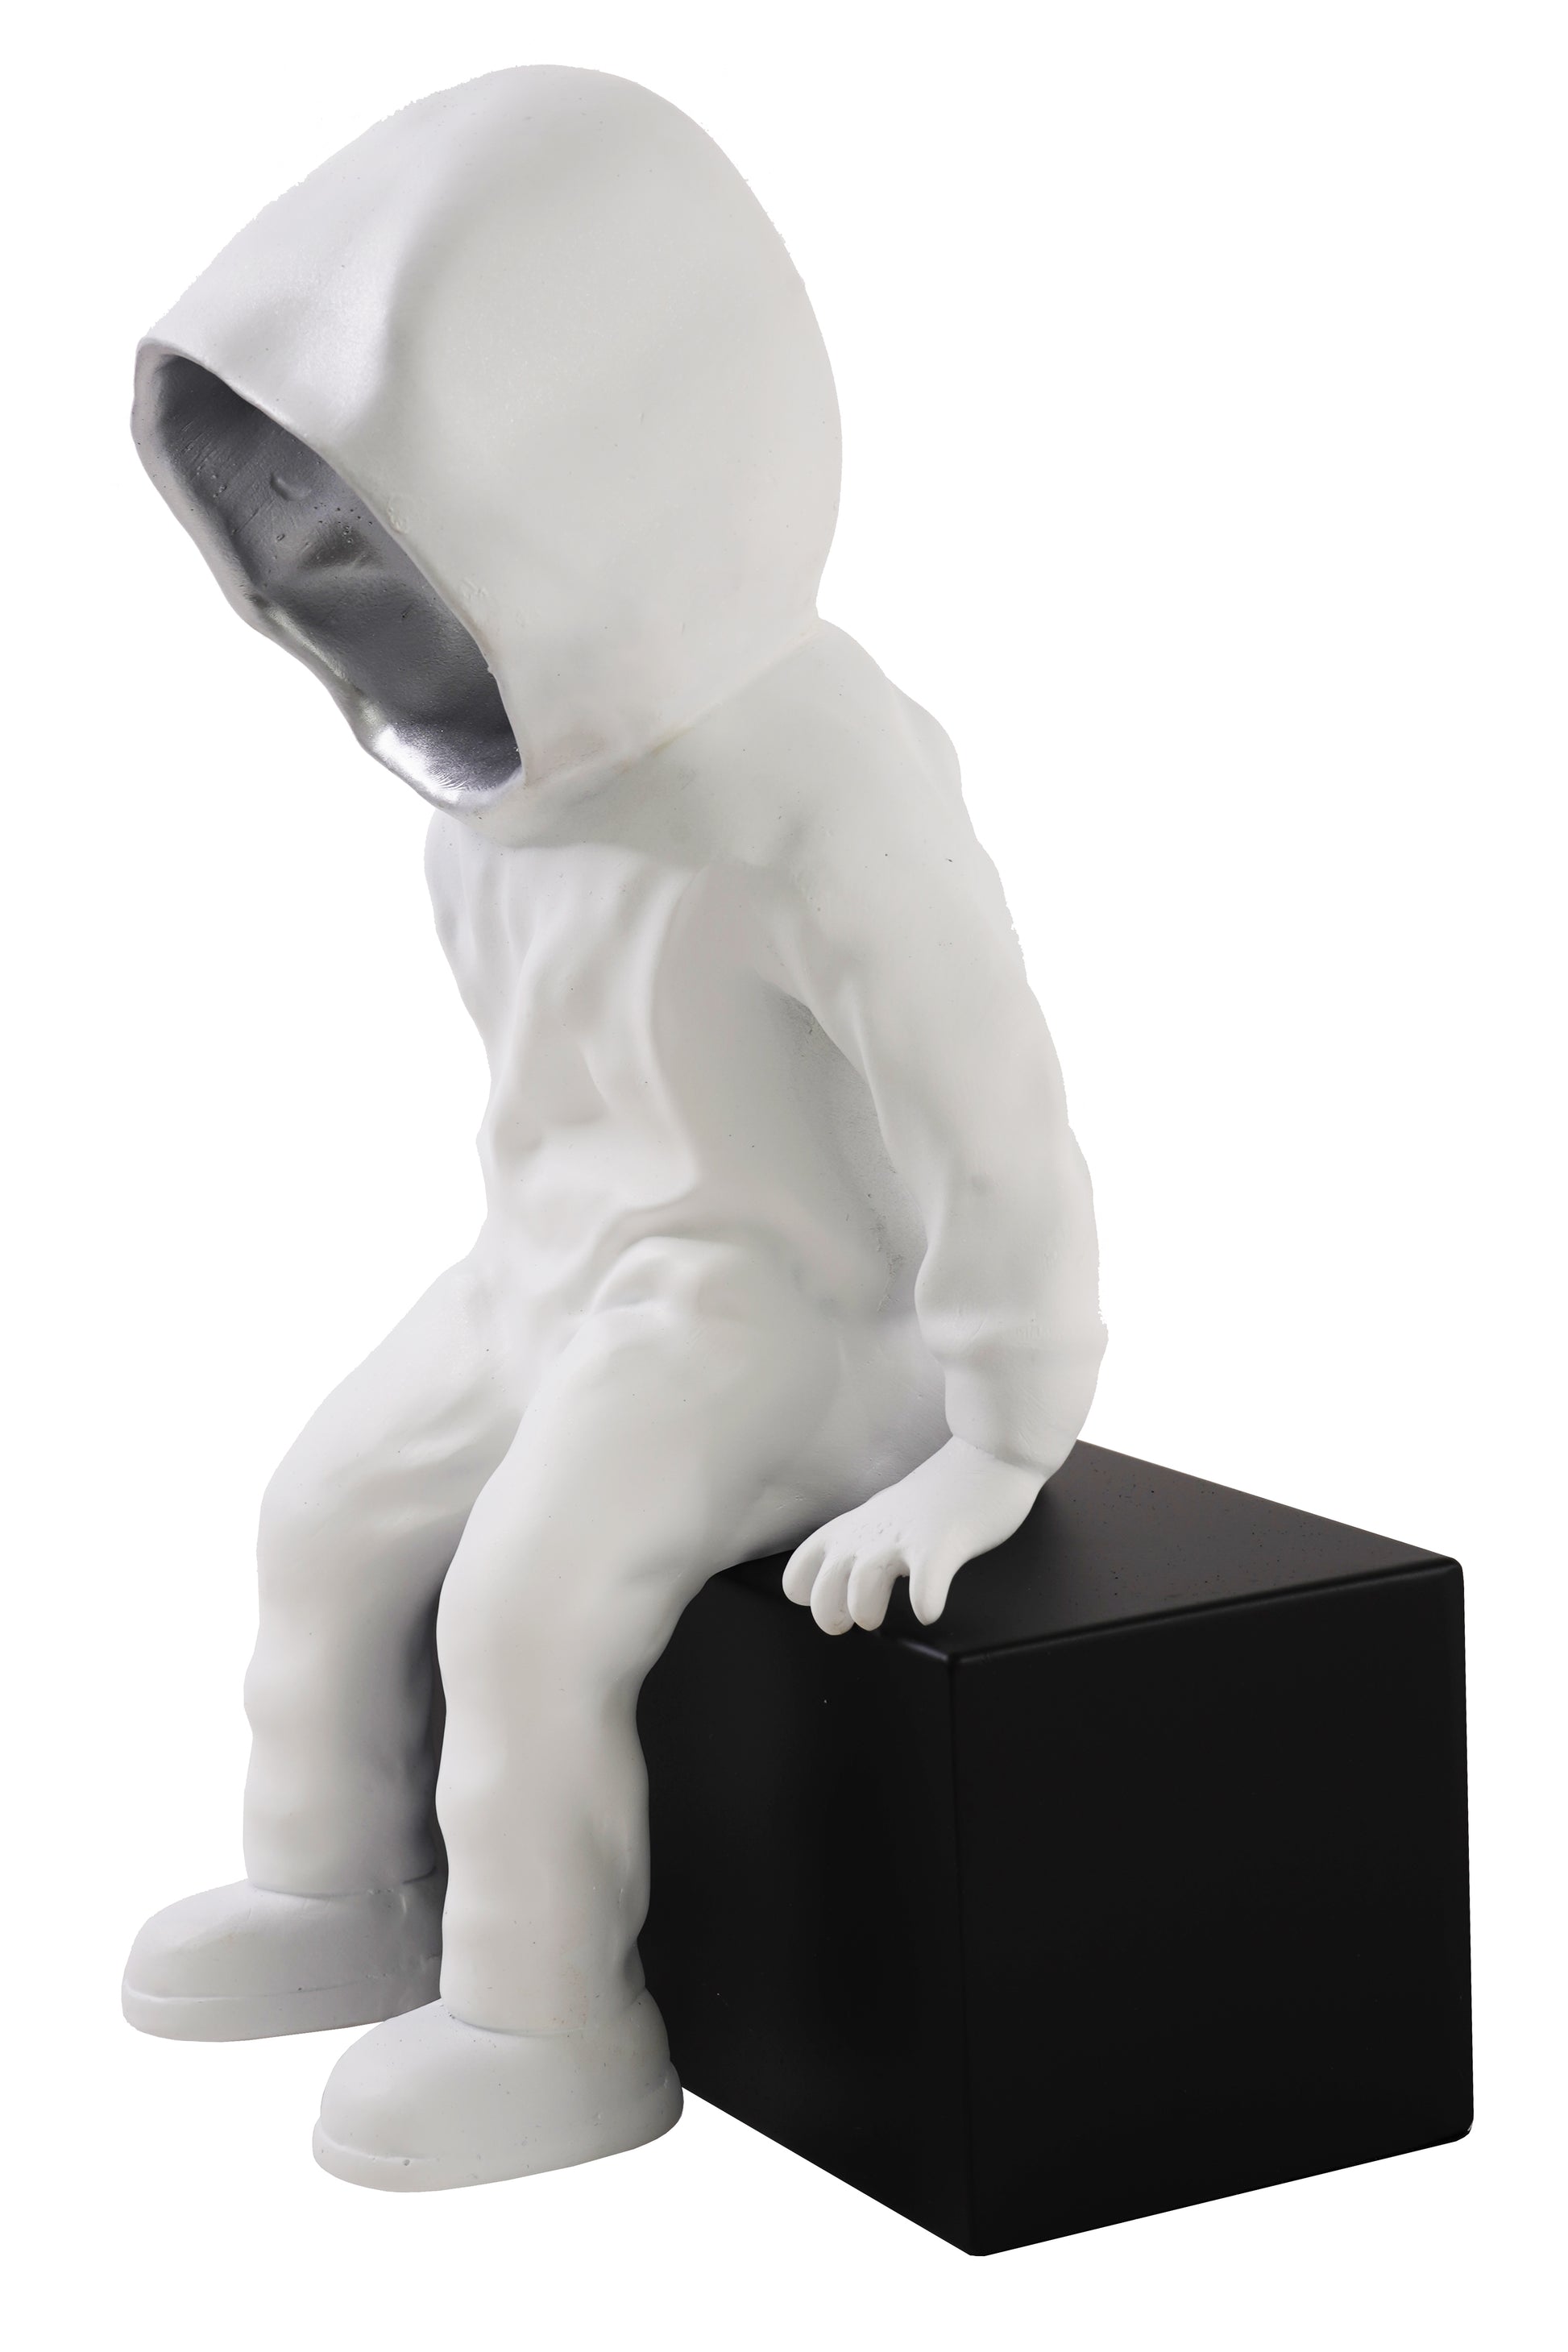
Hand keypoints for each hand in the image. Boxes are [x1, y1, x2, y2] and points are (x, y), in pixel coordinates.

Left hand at [782, 1437, 1045, 1632]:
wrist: (987, 1454)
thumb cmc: (940, 1494)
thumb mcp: (886, 1512)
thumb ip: (865, 1541)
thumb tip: (851, 1582)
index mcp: (857, 1527)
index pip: (802, 1565)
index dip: (806, 1592)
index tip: (830, 1602)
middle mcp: (873, 1532)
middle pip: (825, 1582)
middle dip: (829, 1613)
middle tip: (853, 1620)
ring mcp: (908, 1536)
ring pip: (864, 1580)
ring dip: (864, 1608)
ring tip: (877, 1618)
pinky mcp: (945, 1541)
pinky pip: (927, 1580)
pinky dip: (925, 1601)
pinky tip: (929, 1610)